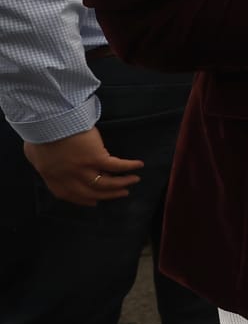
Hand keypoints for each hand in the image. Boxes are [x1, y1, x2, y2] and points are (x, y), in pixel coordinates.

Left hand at [22, 127, 141, 205]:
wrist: (48, 122)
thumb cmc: (39, 134)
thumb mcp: (33, 154)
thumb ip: (42, 163)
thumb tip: (49, 164)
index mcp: (53, 177)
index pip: (69, 195)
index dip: (83, 200)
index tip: (94, 202)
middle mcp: (70, 178)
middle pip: (92, 192)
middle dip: (109, 195)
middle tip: (122, 193)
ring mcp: (84, 169)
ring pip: (106, 183)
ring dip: (122, 183)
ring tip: (133, 181)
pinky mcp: (97, 158)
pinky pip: (116, 165)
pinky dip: (129, 166)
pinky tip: (138, 165)